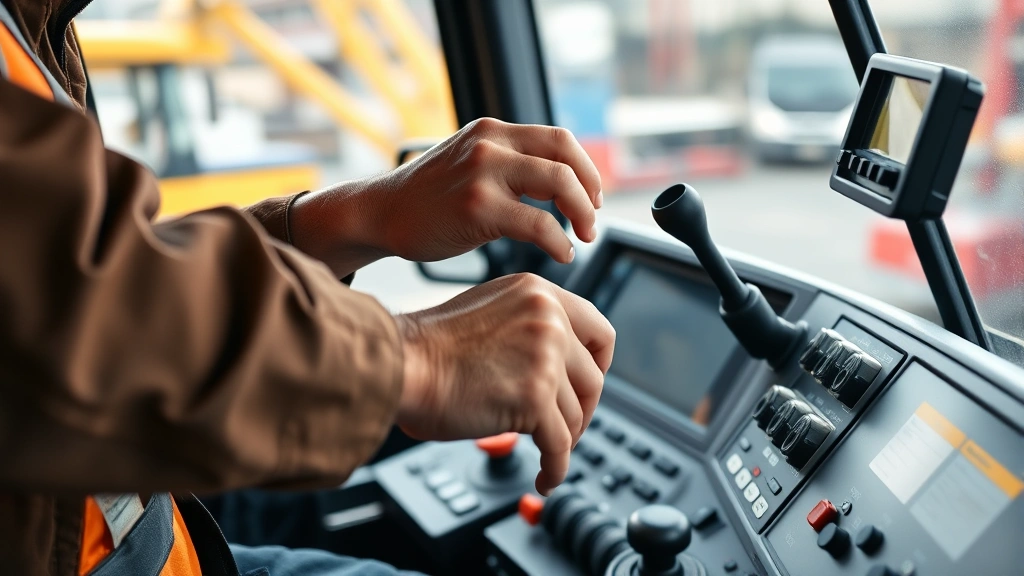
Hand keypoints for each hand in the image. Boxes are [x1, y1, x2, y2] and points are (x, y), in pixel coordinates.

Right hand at [288, 118, 602, 277]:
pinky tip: (561, 254)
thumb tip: (559, 184)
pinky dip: (559, 242)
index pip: (560, 139)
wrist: (379, 213)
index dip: (587, 169)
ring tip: (582, 237)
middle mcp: (491, 144)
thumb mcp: (470, 164)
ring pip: (559, 184)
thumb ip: (508, 165)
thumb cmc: (427, 200)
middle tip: (592, 222)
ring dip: (580, 214)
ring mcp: (484, 173)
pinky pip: (539, 224)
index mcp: (493, 131)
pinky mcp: (477, 206)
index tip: (594, 196)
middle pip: (566, 159)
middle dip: (590, 194)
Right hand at [395, 273, 614, 495]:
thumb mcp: (491, 312)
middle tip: (565, 426)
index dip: (601, 366)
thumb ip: (528, 326)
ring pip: (574, 415)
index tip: (588, 386)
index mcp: (540, 293)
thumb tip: (555, 362)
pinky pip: (560, 444)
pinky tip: (545, 477)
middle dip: (582, 410)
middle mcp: (548, 319)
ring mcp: (545, 357)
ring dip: (563, 440)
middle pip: (593, 378)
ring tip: (546, 453)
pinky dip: (556, 467)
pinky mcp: (535, 397)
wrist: (402, 365)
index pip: (600, 331)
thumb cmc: (430, 348)